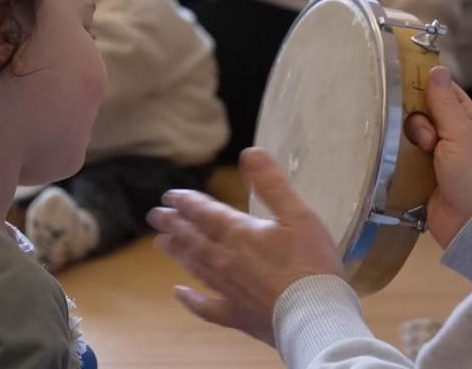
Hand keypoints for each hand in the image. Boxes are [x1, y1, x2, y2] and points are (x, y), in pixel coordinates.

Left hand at [147, 149, 339, 345]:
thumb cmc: (311, 264)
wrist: (316, 318)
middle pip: (192, 238)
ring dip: (177, 252)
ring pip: (194, 266)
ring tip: (160, 243)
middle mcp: (225, 259)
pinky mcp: (235, 315)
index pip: (203, 212)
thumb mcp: (298, 215)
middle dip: (173, 224)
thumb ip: (272, 184)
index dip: (185, 202)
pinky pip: (205, 307)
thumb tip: (249, 153)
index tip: (169, 196)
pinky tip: (178, 293)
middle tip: (155, 216)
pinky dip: (190, 299)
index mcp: (238, 233)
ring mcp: (227, 290)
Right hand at [405, 66, 471, 248]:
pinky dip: (396, 158)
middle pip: (421, 113)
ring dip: (407, 142)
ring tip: (418, 155)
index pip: (444, 92)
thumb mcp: (462, 134)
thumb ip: (445, 104)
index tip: (405, 82)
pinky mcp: (418, 177)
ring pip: (407, 136)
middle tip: (426, 139)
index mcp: (468, 122)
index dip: (426, 85)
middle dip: (417, 122)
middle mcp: (451, 137)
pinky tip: (394, 161)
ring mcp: (434, 158)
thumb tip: (437, 69)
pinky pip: (400, 159)